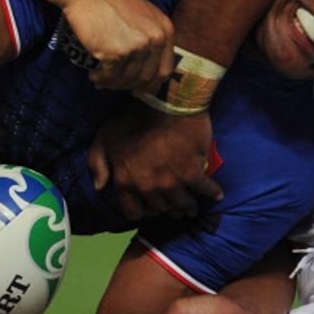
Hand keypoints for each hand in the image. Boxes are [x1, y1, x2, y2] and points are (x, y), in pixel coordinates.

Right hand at [62, 0, 173, 92]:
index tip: (138, 87)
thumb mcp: (143, 15)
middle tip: (114, 84)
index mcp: (165, 29)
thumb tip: (147, 71)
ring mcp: (137, 46)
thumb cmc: (110, 1)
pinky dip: (101, 79)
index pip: (165, 69)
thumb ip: (151, 38)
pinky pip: (110, 76)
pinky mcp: (117, 53)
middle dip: (129, 85)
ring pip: (127, 79)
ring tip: (101, 79)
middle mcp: (156, 39)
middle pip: (146, 77)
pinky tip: (94, 75)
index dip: (151, 82)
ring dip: (113, 83)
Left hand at [88, 102, 222, 221]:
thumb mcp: (104, 138)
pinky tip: (216, 194)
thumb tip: (100, 187)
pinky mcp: (192, 172)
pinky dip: (212, 192)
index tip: (149, 207)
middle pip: (159, 209)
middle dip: (165, 208)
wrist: (163, 101)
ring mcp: (171, 182)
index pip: (133, 212)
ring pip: (181, 205)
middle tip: (172, 205)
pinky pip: (204, 190)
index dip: (142, 211)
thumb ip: (97, 163)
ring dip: (187, 207)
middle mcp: (147, 186)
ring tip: (192, 207)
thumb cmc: (131, 117)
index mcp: (124, 180)